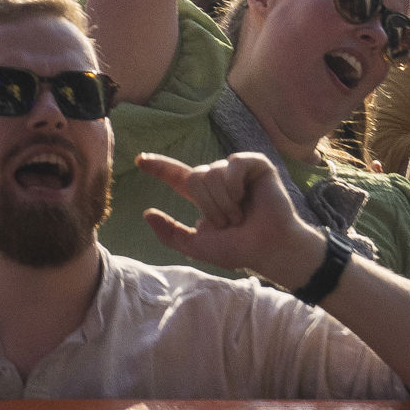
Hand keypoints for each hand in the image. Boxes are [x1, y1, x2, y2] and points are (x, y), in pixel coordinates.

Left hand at [137, 148, 329, 283]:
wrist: (269, 249)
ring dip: (224, 201)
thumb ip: (171, 233)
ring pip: (212, 172)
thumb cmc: (239, 249)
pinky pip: (233, 164)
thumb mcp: (199, 245)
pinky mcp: (256, 165)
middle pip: (195, 177)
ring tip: (241, 216)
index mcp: (205, 196)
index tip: (139, 160)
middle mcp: (219, 180)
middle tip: (229, 223)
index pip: (177, 176)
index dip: (159, 167)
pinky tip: (244, 197)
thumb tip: (146, 213)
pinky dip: (234, 184)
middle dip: (209, 205)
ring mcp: (237, 172)